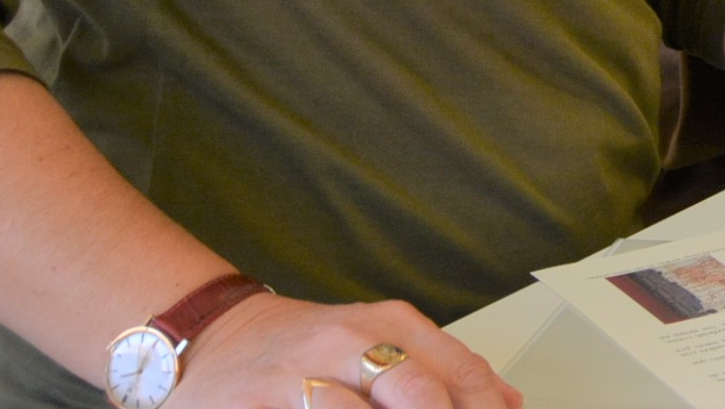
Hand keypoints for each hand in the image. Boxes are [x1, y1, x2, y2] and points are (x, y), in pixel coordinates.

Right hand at [170, 292, 517, 407]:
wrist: (214, 338)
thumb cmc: (306, 347)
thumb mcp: (381, 340)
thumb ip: (444, 368)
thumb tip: (510, 401)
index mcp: (386, 324)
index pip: (458, 373)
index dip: (484, 408)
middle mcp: (344, 343)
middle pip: (417, 393)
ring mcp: (295, 378)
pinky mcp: (252, 408)